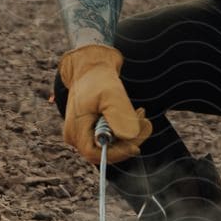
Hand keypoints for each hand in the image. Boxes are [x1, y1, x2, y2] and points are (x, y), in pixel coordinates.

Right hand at [58, 44, 153, 164]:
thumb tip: (131, 138)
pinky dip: (126, 129)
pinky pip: (113, 138)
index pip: (94, 154)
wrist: (91, 66)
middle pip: (105, 151)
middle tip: (146, 122)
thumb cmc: (99, 78)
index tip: (136, 143)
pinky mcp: (93, 130)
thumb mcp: (112, 94)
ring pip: (112, 145)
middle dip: (128, 140)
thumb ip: (120, 116)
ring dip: (130, 133)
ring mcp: (84, 134)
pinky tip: (135, 115)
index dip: (117, 153)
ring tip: (141, 113)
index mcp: (75, 130)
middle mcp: (77, 136)